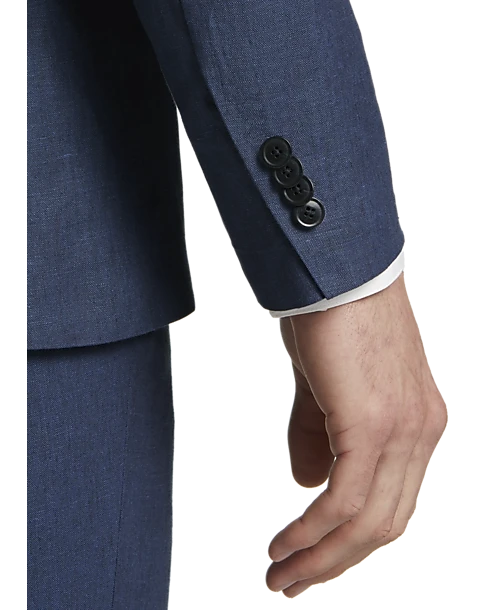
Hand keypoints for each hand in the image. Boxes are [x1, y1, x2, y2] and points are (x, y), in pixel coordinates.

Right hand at [265, 274, 446, 596]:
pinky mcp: (374, 424)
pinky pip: (344, 499)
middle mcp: (421, 433)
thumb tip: (309, 486)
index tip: (312, 561)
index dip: (350, 543)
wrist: (336, 268)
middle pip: (384, 524)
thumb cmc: (332, 318)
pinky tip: (285, 544)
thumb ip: (321, 438)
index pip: (391, 504)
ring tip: (280, 573)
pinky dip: (313, 531)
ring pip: (367, 521)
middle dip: (334, 562)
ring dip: (320, 556)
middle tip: (290, 583)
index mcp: (416, 425)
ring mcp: (404, 430)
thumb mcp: (326, 388)